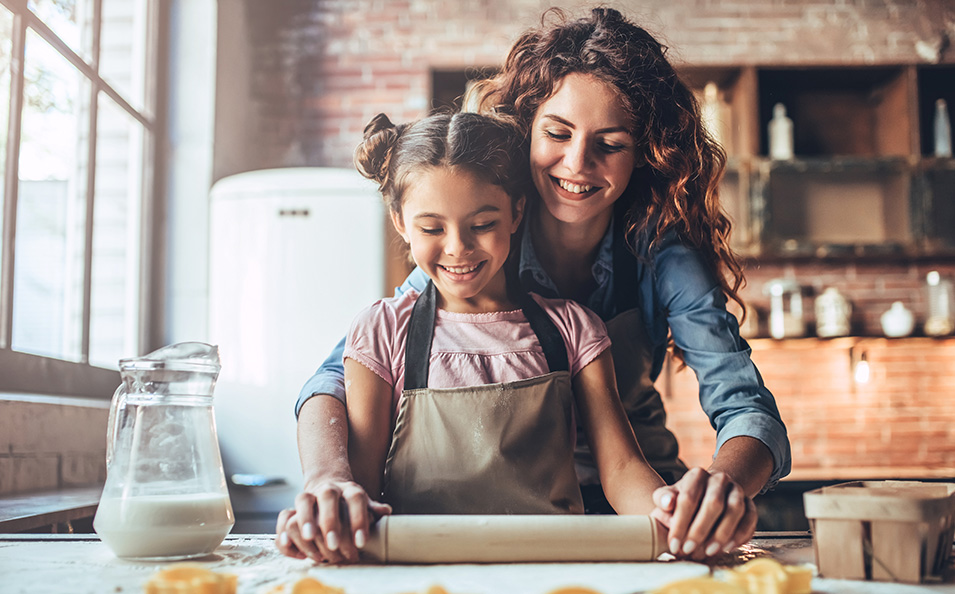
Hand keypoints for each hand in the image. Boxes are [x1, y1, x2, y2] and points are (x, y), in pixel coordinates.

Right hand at [274, 480, 391, 563]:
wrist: (328, 486)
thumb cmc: (349, 503)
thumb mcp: (364, 504)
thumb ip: (373, 509)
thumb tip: (386, 511)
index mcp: (349, 489)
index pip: (356, 498)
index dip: (358, 519)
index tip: (361, 542)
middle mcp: (328, 490)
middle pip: (328, 496)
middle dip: (330, 521)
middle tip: (333, 544)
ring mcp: (309, 496)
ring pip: (303, 501)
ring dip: (305, 521)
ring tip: (309, 539)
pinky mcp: (292, 508)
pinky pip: (283, 516)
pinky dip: (284, 532)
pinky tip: (292, 548)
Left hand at [649, 467, 756, 560]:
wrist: (711, 491)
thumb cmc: (686, 498)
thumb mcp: (670, 495)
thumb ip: (663, 498)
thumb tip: (667, 503)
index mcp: (696, 475)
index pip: (688, 498)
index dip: (680, 523)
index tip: (674, 543)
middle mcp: (719, 479)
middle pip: (713, 503)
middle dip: (700, 530)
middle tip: (690, 550)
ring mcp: (737, 490)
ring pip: (735, 510)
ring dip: (722, 533)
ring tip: (709, 551)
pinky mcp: (750, 503)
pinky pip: (751, 518)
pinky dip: (741, 534)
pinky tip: (728, 547)